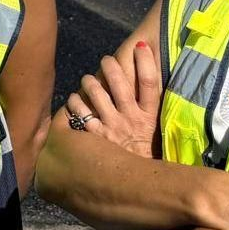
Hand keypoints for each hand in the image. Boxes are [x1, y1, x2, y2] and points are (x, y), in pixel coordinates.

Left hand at [65, 41, 161, 157]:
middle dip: (111, 66)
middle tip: (107, 59)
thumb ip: (149, 107)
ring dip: (90, 81)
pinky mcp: (95, 137)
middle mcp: (130, 119)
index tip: (141, 46)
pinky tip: (74, 99)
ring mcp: (111, 127)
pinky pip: (80, 113)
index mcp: (149, 116)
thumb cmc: (146, 151)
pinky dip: (75, 103)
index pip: (150, 83)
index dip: (146, 62)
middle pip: (119, 83)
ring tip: (88, 79)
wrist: (137, 183)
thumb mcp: (154, 129)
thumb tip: (148, 83)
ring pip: (96, 93)